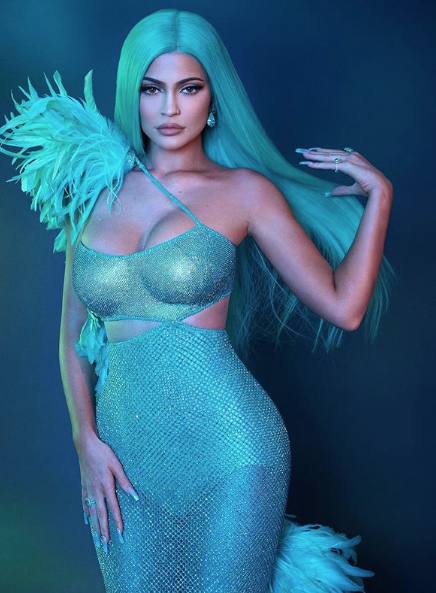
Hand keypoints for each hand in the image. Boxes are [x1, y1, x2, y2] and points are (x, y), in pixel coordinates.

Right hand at [77, 433, 138, 549]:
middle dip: (103, 531)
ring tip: (97, 540)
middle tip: (106, 546)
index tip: (120, 534)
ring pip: (92, 512)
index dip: (116, 522)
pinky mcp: (84, 486)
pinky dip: (87, 514)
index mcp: (106, 485)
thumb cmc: (103, 453)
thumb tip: (134, 495)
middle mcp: (96, 491)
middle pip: (100, 515)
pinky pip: (85, 504)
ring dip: (95, 527)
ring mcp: (88, 489)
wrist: (85, 445)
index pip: (113, 508)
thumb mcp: (116, 464)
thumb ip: (124, 481)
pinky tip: (88, 522)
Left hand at [296, 147, 392, 197]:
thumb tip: (331, 193)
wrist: (380, 187)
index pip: (334, 154)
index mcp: (353, 157)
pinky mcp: (348, 165)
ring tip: (303, 155)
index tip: (312, 152)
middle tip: (302, 151)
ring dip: (314, 156)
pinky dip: (319, 165)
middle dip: (315, 152)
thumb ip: (342, 190)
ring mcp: (350, 159)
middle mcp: (351, 155)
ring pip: (328, 157)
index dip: (322, 153)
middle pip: (329, 153)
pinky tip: (310, 164)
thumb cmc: (370, 188)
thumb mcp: (353, 188)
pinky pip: (330, 165)